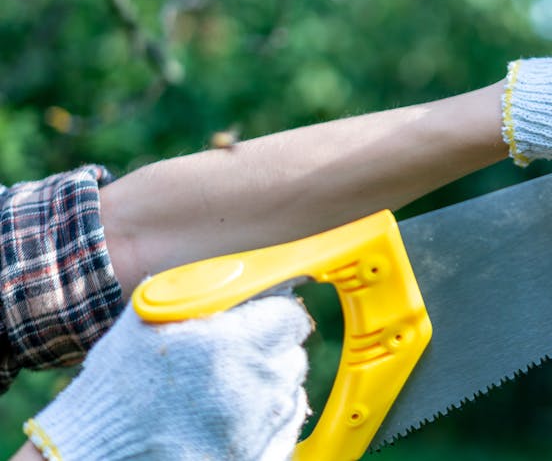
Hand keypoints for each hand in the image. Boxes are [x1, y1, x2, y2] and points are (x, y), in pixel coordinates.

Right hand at [24, 296, 310, 460]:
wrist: (91, 455)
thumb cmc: (114, 389)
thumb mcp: (146, 323)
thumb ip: (198, 297)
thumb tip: (238, 278)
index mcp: (230, 345)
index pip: (290, 317)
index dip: (274, 315)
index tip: (261, 318)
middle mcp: (254, 387)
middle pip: (292, 355)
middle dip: (268, 350)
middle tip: (234, 356)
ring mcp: (257, 430)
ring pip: (288, 392)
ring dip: (266, 386)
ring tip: (221, 392)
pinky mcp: (258, 459)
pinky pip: (283, 430)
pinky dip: (264, 422)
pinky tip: (229, 420)